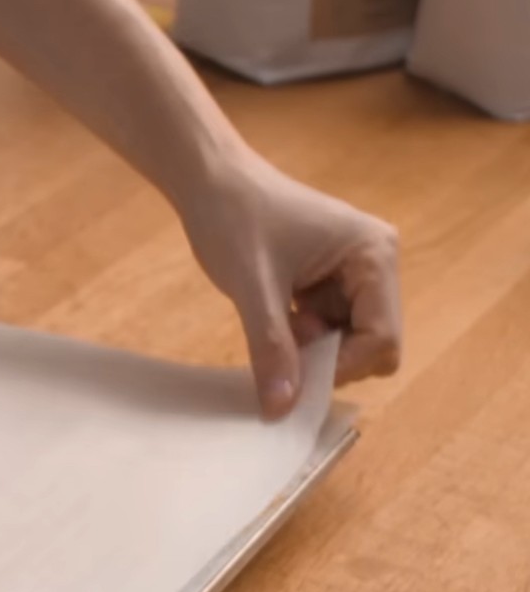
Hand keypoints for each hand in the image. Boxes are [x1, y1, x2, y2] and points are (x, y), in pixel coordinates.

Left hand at [182, 156, 403, 418]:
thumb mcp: (252, 289)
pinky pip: (327, 331)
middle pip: (371, 344)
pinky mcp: (329, 283)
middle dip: (328, 359)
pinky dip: (300, 340)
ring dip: (311, 350)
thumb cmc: (233, 219)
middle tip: (281, 345)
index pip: (382, 339)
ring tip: (273, 323)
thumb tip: (281, 411)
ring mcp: (353, 274)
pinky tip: (272, 322)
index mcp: (375, 255)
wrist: (209, 180)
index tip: (294, 376)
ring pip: (347, 342)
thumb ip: (271, 349)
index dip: (341, 368)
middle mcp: (376, 265)